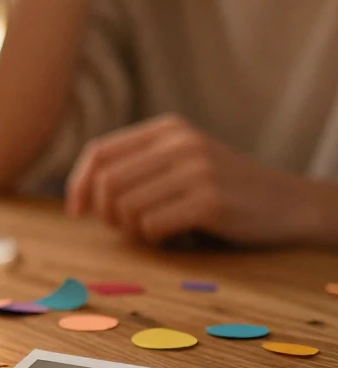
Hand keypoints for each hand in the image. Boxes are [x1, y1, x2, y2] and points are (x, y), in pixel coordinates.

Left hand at [66, 114, 323, 244]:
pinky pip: (152, 226)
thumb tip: (82, 195)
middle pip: (108, 181)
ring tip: (152, 230)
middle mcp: (180, 143)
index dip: (79, 183)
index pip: (100, 151)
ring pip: (126, 206)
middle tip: (122, 227)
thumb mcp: (183, 161)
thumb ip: (139, 167)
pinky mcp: (210, 201)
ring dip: (131, 228)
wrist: (290, 204)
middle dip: (105, 212)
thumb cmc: (225, 189)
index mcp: (168, 129)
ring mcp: (196, 170)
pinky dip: (153, 239)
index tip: (76, 211)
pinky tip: (171, 236)